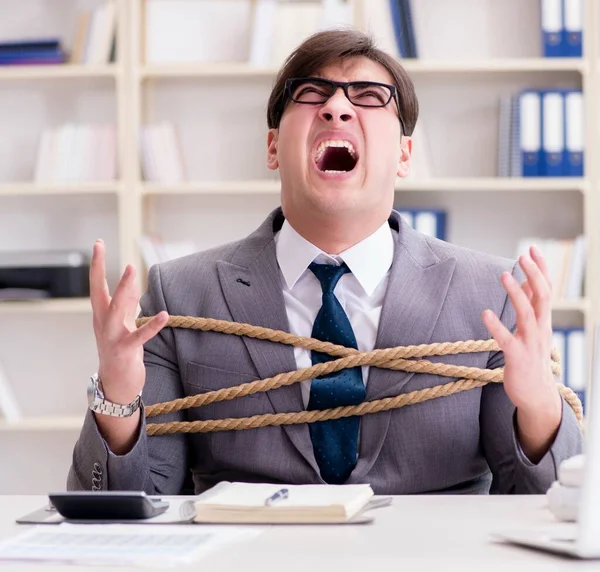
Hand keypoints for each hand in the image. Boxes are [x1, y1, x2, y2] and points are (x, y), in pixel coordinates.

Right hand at [90, 239, 168, 404]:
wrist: (116, 385)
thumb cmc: (120, 351)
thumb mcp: (123, 324)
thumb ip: (127, 304)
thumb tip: (133, 282)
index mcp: (102, 315)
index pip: (97, 285)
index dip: (97, 264)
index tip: (98, 243)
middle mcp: (103, 324)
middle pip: (100, 293)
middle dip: (102, 270)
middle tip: (105, 249)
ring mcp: (112, 337)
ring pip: (116, 310)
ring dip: (125, 290)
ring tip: (132, 270)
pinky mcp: (125, 351)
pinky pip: (139, 336)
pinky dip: (152, 325)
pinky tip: (164, 315)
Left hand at [481, 245, 561, 459]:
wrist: (537, 396)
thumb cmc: (531, 358)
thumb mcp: (533, 330)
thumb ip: (529, 307)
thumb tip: (524, 282)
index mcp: (544, 320)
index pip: (546, 289)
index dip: (541, 269)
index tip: (532, 248)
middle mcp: (541, 329)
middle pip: (543, 297)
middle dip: (534, 275)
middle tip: (523, 256)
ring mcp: (530, 343)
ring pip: (527, 314)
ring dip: (516, 293)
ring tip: (505, 274)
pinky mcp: (517, 358)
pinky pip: (507, 340)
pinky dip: (497, 326)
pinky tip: (485, 313)